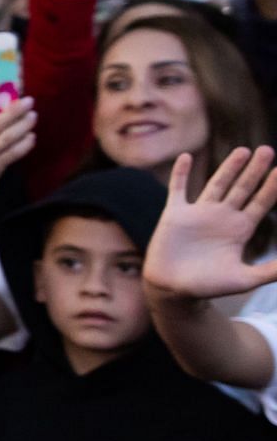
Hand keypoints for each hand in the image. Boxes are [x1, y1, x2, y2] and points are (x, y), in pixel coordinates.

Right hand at [143, 148, 276, 301]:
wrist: (172, 290)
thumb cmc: (207, 287)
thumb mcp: (244, 279)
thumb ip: (271, 270)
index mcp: (239, 230)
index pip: (260, 202)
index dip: (272, 187)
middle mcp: (221, 217)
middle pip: (243, 188)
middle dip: (255, 170)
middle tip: (268, 150)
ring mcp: (198, 214)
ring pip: (217, 184)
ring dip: (229, 168)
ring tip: (243, 150)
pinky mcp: (175, 214)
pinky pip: (177, 189)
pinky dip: (181, 173)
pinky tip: (185, 157)